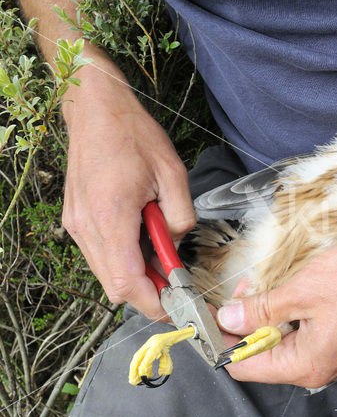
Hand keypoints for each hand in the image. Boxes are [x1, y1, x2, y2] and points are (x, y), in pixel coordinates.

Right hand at [61, 67, 194, 319]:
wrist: (95, 109)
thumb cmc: (134, 135)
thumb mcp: (173, 173)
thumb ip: (180, 216)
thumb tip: (176, 244)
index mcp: (111, 217)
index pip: (128, 283)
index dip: (153, 303)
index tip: (176, 306)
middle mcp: (87, 227)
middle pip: (115, 286)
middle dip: (147, 293)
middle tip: (175, 281)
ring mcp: (76, 224)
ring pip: (106, 273)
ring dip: (134, 275)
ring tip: (161, 255)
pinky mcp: (75, 219)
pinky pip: (99, 254)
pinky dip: (122, 259)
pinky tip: (142, 240)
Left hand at [215, 236, 336, 387]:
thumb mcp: (304, 289)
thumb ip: (261, 309)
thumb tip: (228, 318)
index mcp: (305, 364)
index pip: (243, 366)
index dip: (221, 338)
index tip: (209, 310)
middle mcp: (318, 367)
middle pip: (261, 353)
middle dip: (245, 319)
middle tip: (244, 285)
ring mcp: (332, 353)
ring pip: (282, 339)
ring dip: (268, 312)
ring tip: (267, 282)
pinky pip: (303, 331)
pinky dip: (289, 310)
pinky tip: (291, 287)